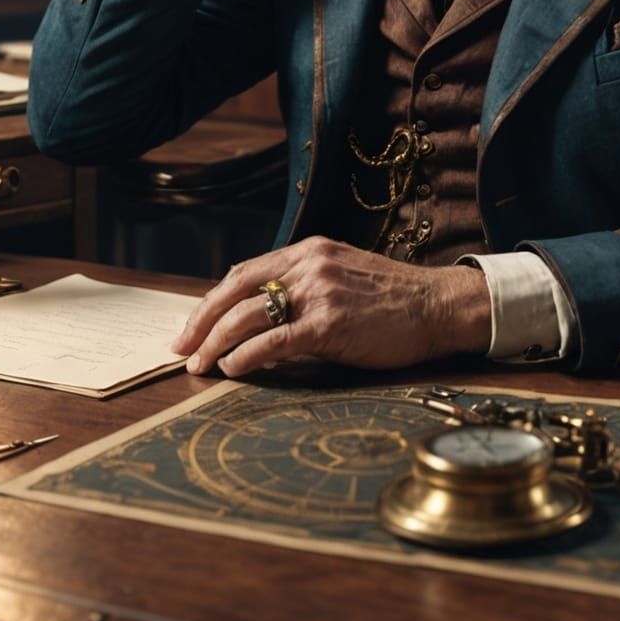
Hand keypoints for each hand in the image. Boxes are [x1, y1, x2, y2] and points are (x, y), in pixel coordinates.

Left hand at [173, 237, 491, 377]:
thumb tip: (262, 319)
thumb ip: (305, 288)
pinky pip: (275, 340)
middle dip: (201, 321)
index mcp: (309, 251)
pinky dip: (247, 356)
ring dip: (216, 343)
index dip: (213, 300)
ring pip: (248, 314)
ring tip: (200, 366)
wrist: (439, 305)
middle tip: (181, 349)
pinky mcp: (330, 322)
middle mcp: (309, 264)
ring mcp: (319, 291)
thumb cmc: (394, 299)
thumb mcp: (343, 277)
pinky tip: (233, 369)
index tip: (191, 326)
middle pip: (236, 289)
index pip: (245, 272)